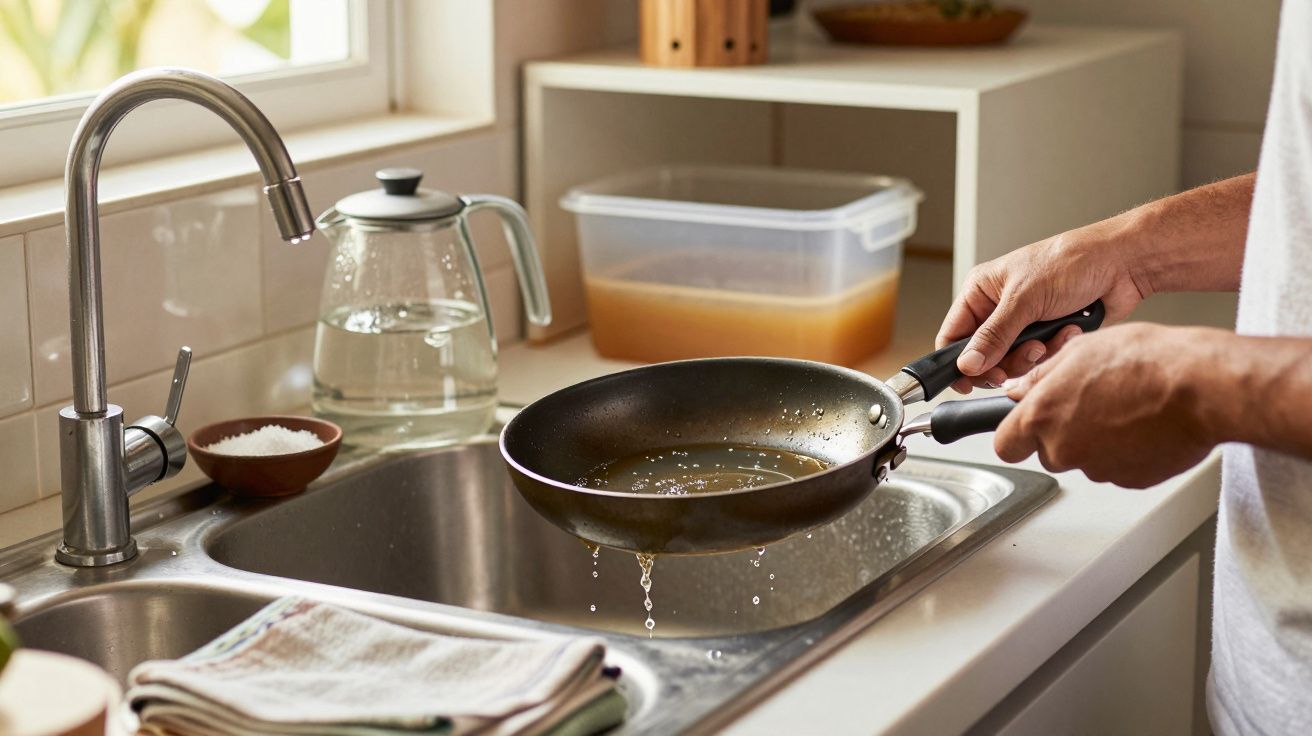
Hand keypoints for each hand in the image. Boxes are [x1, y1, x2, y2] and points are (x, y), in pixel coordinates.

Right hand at [938, 218, 1149, 392]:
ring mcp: (1023, 325)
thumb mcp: (1024, 299)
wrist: (1120, 265)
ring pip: (1012, 363)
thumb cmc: (1071, 262)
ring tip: (1052, 336)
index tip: (968, 382)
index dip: (957, 362)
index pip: (953, 335)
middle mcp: (998, 309)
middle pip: (983, 357)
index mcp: (981, 292)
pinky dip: (1055, 350)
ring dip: (1035, 355)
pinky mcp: (1047, 336)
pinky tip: (1068, 331)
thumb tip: (967, 364)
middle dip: (1006, 360)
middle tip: (1026, 352)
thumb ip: (993, 336)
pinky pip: (1040, 361)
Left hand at [993, 323, 1218, 487]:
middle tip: (1091, 404)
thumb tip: (1017, 389)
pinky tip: (1143, 424)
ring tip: (1125, 407)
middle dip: (1062, 434)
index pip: (1005, 445)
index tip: (1024, 428)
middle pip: (1047, 452)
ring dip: (1096, 441)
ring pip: (1084, 459)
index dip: (1015, 435)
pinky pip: (1117, 468)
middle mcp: (1064, 448)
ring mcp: (1097, 468)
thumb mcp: (1081, 350)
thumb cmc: (1147, 361)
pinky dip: (1125, 452)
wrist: (1201, 387)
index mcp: (1042, 416)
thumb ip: (1041, 376)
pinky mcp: (1130, 480)